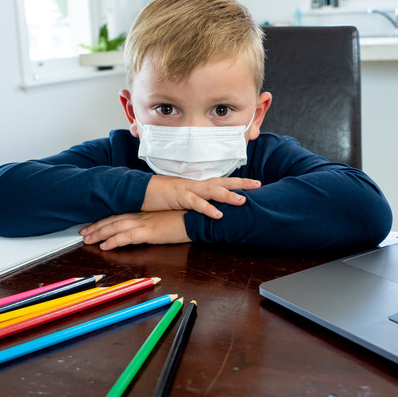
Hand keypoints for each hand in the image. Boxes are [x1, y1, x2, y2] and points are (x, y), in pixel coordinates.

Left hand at [80, 210, 190, 249]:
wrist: (200, 217)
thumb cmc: (189, 217)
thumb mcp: (170, 218)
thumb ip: (159, 222)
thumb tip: (152, 228)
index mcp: (146, 212)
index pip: (121, 214)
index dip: (106, 220)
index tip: (94, 225)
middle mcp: (142, 215)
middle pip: (113, 219)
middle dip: (97, 226)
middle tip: (83, 233)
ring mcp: (145, 222)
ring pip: (115, 227)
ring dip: (99, 233)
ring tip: (87, 240)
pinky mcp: (149, 232)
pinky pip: (126, 236)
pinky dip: (113, 241)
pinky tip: (104, 246)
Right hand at [141, 175, 260, 218]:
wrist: (139, 190)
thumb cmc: (159, 195)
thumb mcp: (181, 198)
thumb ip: (194, 202)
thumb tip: (207, 208)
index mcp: (196, 185)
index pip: (221, 181)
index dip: (237, 182)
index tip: (253, 183)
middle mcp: (195, 185)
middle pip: (222, 181)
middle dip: (241, 183)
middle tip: (258, 184)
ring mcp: (187, 189)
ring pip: (212, 191)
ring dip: (228, 195)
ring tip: (243, 201)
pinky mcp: (178, 197)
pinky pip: (196, 203)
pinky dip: (208, 209)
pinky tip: (219, 215)